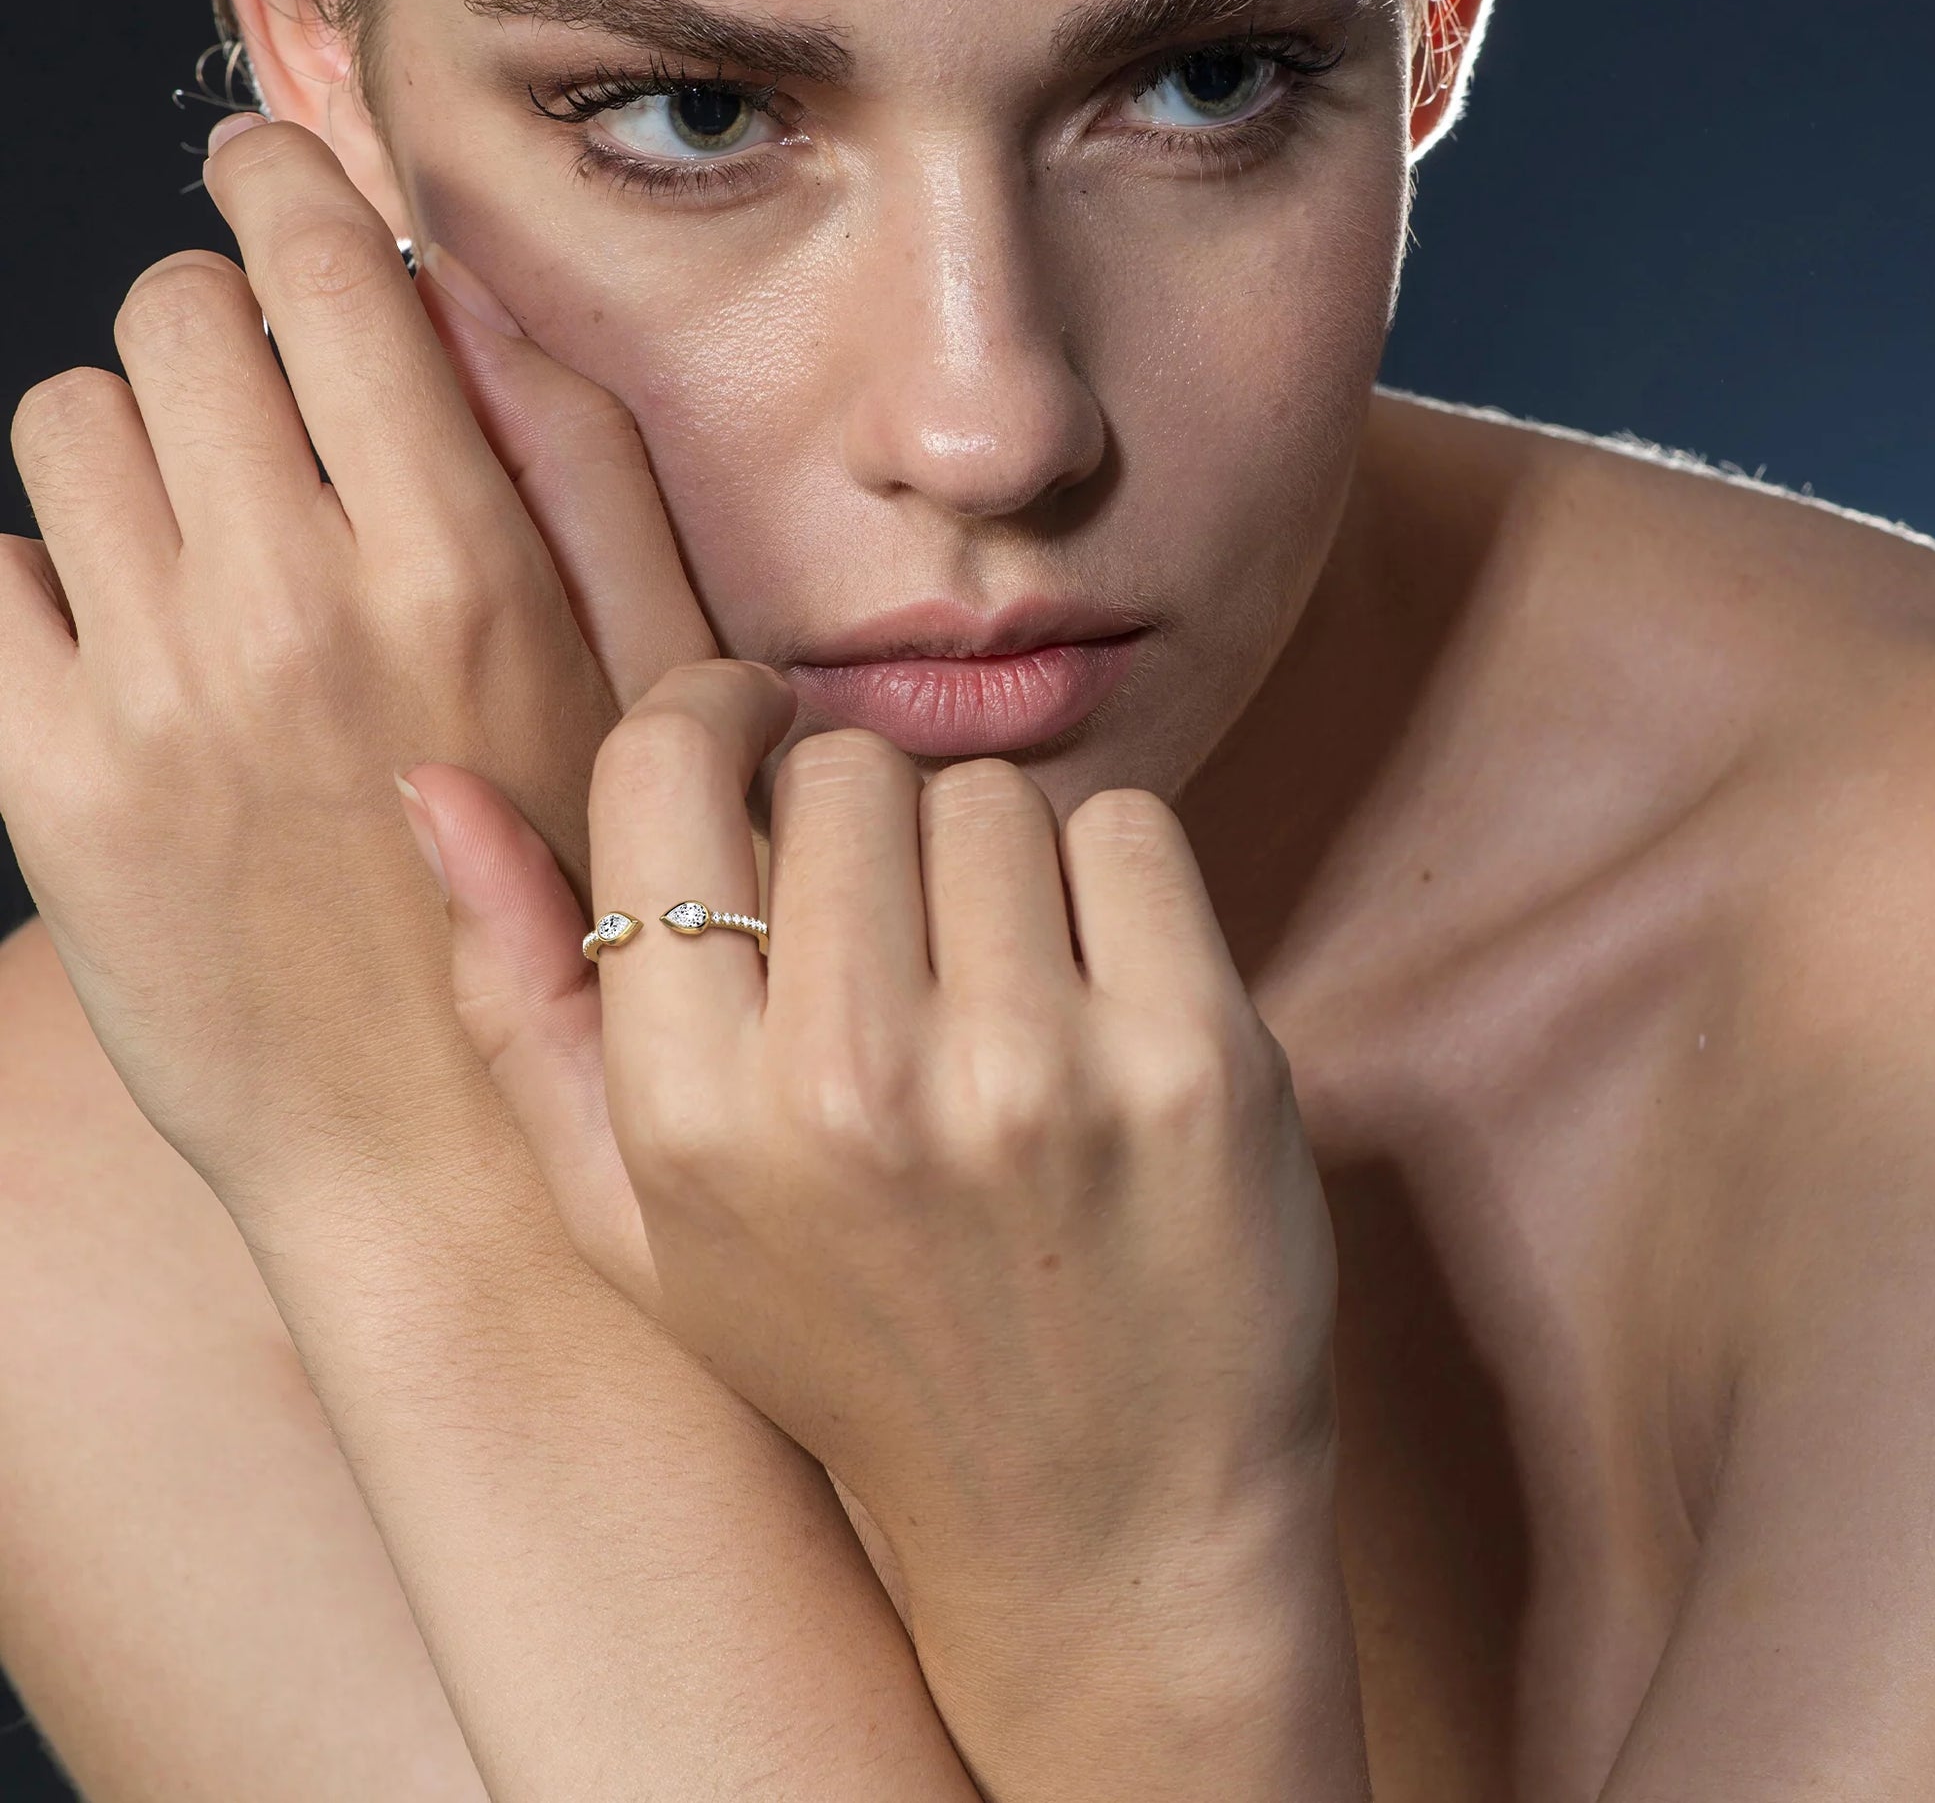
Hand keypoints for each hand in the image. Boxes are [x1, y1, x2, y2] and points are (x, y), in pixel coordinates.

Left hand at [0, 118, 713, 1223]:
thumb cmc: (582, 912)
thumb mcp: (659, 693)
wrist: (450, 1149)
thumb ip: (582, 474)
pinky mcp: (49, 788)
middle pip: (171, 319)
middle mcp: (295, 609)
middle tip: (263, 400)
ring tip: (210, 541)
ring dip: (136, 449)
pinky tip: (139, 647)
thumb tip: (463, 304)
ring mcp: (155, 700)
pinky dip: (52, 580)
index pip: (320, 275)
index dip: (283, 190)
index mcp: (461, 567)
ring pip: (65, 428)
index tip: (270, 181)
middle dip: (214, 326)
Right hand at [400, 660, 1344, 1746]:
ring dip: (992, 867)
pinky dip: (1113, 886)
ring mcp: (1037, 1072)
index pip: (667, 770)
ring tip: (997, 999)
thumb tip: (437, 785)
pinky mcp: (1197, 1061)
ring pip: (991, 795)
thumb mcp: (641, 1222)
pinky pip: (1129, 831)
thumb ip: (523, 1004)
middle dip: (866, 823)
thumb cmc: (853, 1352)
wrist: (1100, 1525)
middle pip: (848, 768)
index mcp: (692, 1115)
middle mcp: (854, 1086)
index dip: (710, 709)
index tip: (753, 720)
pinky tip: (1099, 1005)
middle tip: (896, 938)